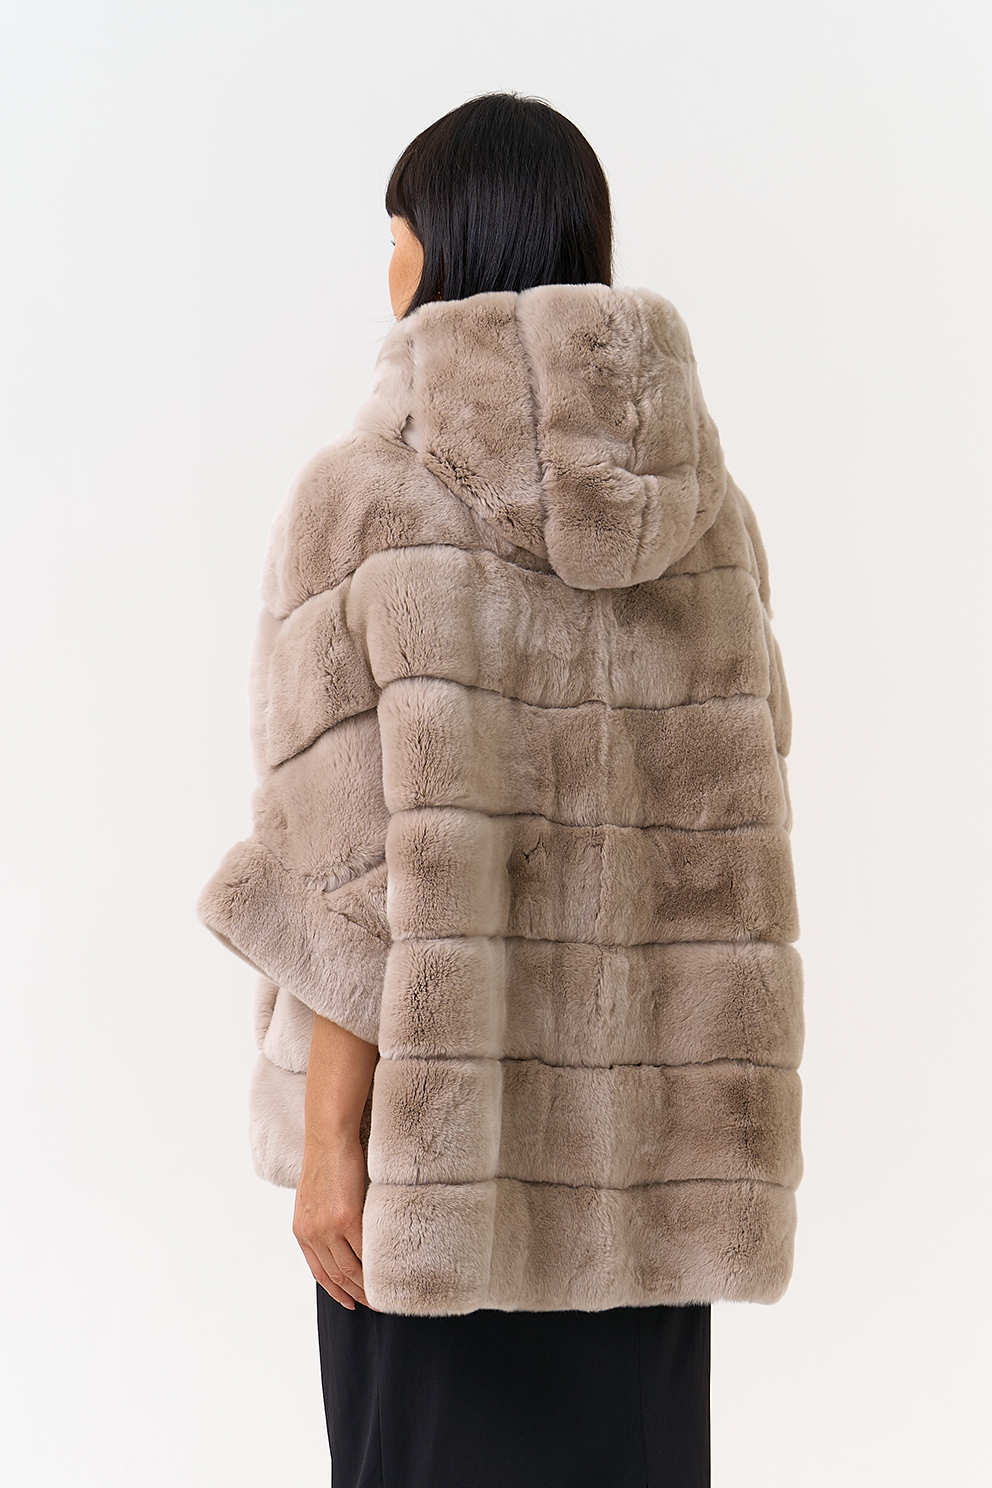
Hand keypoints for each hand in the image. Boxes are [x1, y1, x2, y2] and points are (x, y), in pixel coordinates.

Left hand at [293, 1134, 378, 1309]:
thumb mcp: (312, 1199)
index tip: (349, 1302)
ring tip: (383, 1294)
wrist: (329, 1139)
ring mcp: (328, 1228)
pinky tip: (386, 1270)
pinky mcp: (347, 1218)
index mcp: (301, 1232)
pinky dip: (375, 1264)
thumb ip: (320, 1222)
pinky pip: (363, 1250)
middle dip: (355, 1294)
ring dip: (367, 1285)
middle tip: (374, 1304)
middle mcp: (312, 1235)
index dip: (335, 1292)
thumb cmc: (325, 1163)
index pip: (318, 1273)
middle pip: (335, 1276)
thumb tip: (335, 1237)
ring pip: (350, 1269)